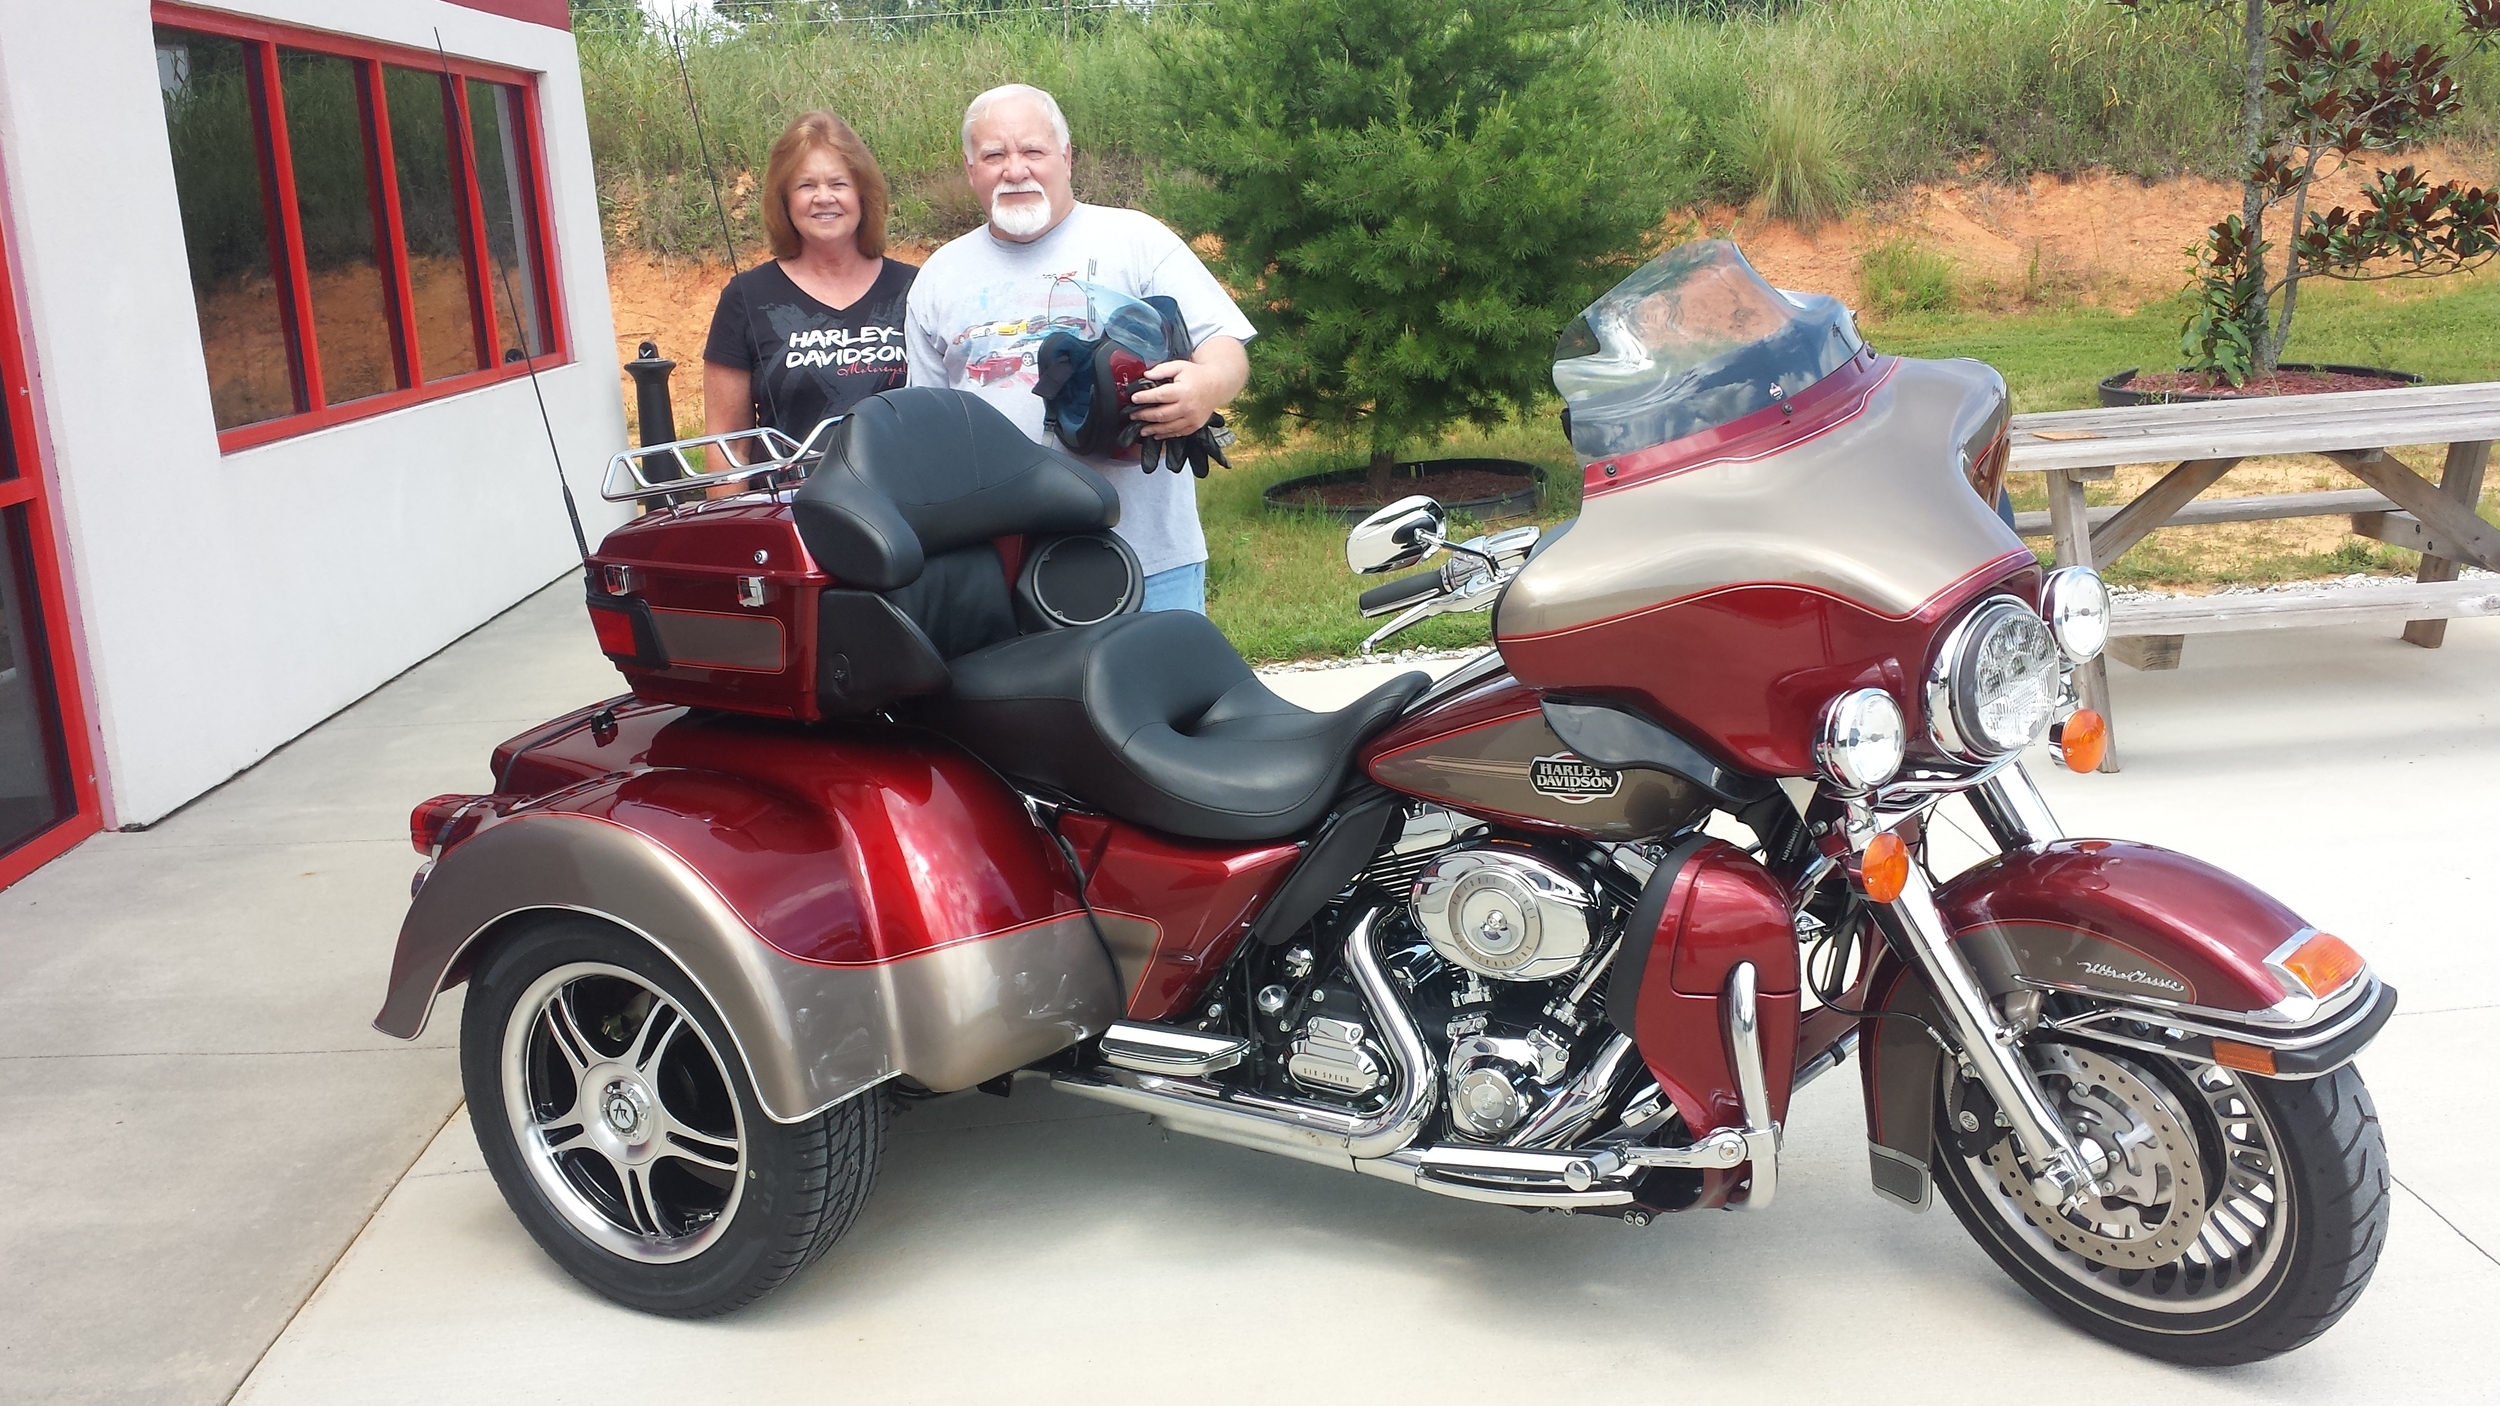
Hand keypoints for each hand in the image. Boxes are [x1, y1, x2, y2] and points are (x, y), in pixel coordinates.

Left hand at [1126, 335, 1247, 437]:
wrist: (1216, 385)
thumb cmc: (1196, 375)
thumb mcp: (1179, 366)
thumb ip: (1162, 370)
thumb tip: (1146, 375)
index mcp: (1183, 390)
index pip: (1159, 396)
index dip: (1145, 398)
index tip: (1133, 398)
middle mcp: (1188, 406)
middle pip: (1161, 414)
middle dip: (1144, 415)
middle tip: (1133, 415)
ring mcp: (1192, 418)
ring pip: (1168, 427)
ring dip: (1153, 429)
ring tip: (1141, 429)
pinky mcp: (1195, 425)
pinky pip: (1178, 433)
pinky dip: (1165, 435)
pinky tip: (1156, 433)